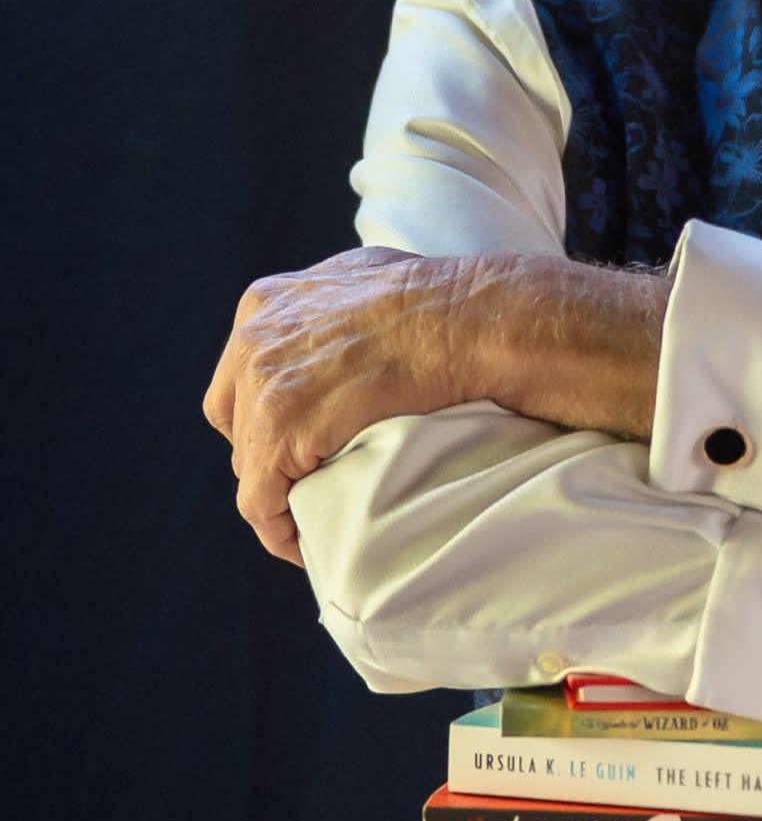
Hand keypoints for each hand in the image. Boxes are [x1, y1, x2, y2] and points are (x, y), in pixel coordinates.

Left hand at [202, 247, 474, 564]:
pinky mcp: (281, 432)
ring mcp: (262, 387)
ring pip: (248, 463)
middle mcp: (253, 341)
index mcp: (266, 304)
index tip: (296, 441)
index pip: (240, 376)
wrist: (464, 321)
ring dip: (276, 492)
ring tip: (308, 518)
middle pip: (238, 420)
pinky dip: (276, 528)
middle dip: (267, 452)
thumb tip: (348, 325)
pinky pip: (260, 499)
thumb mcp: (366, 276)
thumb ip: (334, 303)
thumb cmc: (440, 302)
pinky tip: (300, 544)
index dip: (262, 414)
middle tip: (306, 481)